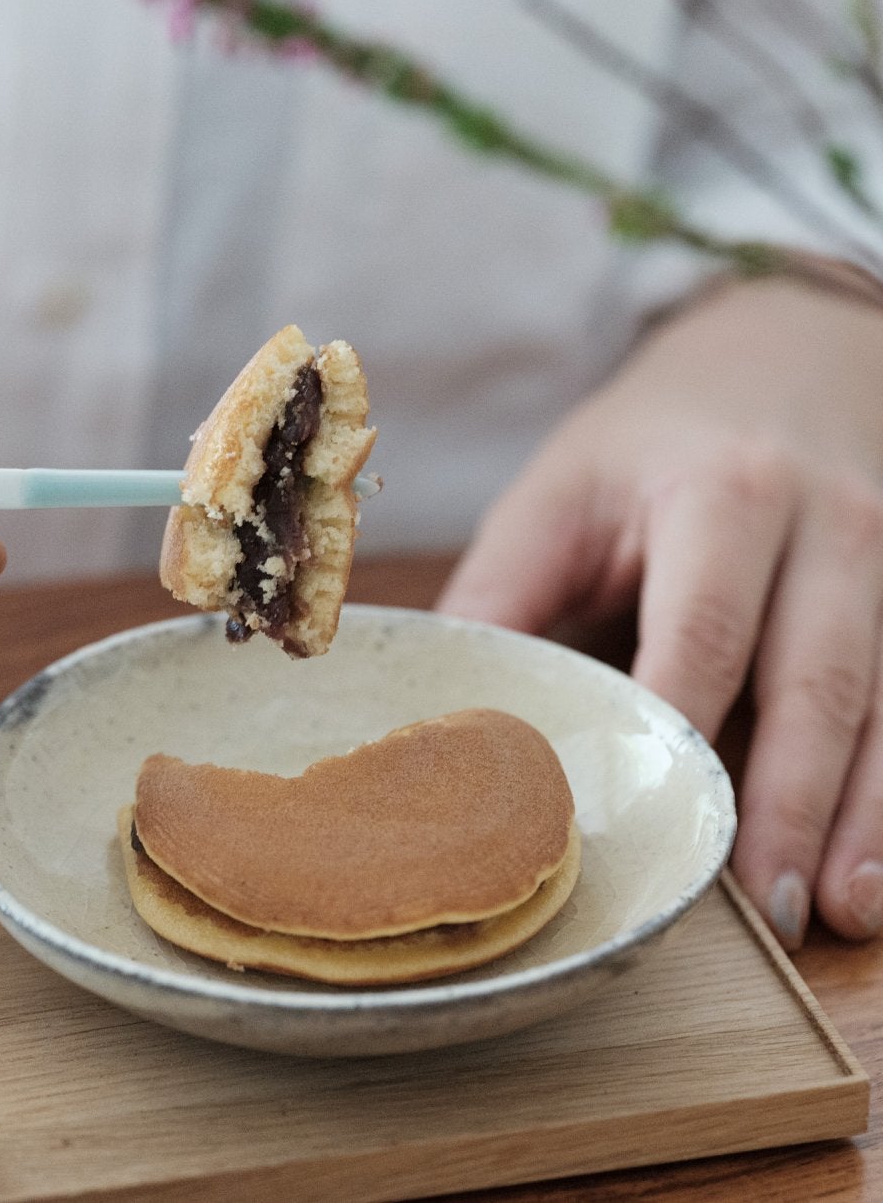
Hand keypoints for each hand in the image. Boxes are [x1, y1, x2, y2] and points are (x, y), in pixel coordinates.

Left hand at [437, 276, 882, 948]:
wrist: (780, 359)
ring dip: (867, 819)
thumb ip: (501, 596)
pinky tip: (878, 873)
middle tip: (762, 909)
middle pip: (819, 679)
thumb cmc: (644, 449)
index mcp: (721, 494)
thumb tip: (435, 718)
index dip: (679, 728)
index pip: (702, 629)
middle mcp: (830, 529)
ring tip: (837, 914)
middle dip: (792, 801)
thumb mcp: (555, 495)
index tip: (648, 814)